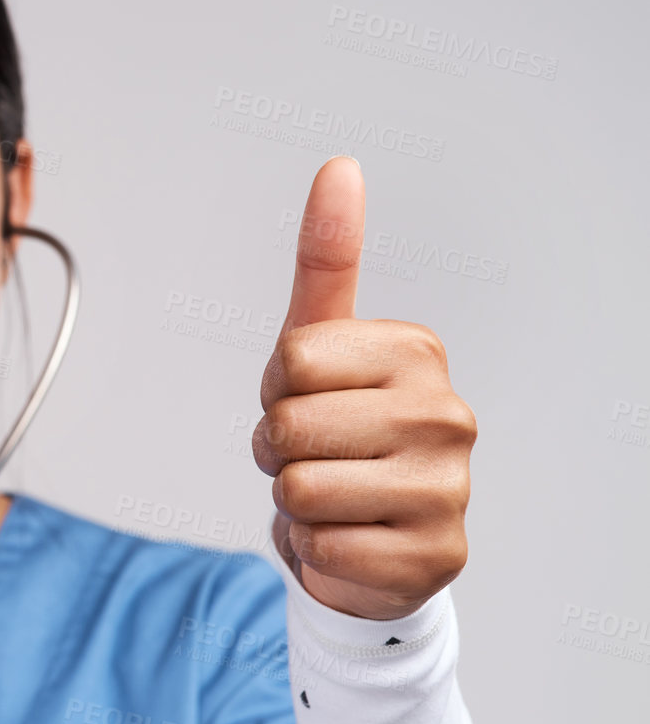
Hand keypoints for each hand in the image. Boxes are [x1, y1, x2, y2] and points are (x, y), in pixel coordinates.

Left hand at [252, 158, 476, 620]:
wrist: (371, 542)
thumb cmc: (338, 433)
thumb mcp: (319, 345)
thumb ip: (327, 259)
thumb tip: (340, 167)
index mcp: (416, 352)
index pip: (289, 360)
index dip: (275, 390)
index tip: (306, 401)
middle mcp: (446, 413)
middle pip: (289, 424)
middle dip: (277, 450)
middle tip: (313, 458)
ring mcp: (448, 487)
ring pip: (298, 488)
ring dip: (294, 503)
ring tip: (331, 499)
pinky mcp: (434, 556)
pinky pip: (320, 547)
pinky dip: (315, 551)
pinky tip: (349, 541)